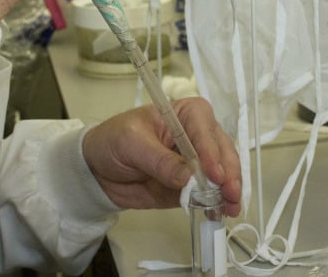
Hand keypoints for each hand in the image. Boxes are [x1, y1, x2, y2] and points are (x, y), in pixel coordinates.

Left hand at [82, 97, 241, 216]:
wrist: (98, 169)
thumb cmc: (113, 141)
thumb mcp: (132, 143)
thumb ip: (159, 160)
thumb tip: (188, 178)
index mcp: (185, 114)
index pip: (205, 128)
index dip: (212, 150)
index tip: (214, 174)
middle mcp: (197, 135)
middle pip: (222, 151)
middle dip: (228, 173)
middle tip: (229, 194)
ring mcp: (197, 162)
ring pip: (222, 173)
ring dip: (228, 191)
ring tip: (229, 208)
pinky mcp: (191, 186)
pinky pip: (208, 194)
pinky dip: (216, 204)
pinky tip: (220, 214)